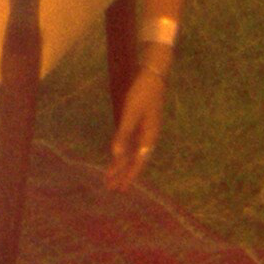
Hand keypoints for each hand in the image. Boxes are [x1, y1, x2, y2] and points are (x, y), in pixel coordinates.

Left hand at [102, 67, 166, 192]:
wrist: (153, 75)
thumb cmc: (143, 92)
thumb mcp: (131, 113)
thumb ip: (123, 134)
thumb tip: (116, 154)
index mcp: (149, 136)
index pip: (137, 161)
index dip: (128, 175)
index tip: (121, 188)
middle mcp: (147, 136)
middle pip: (133, 160)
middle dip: (123, 174)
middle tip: (112, 189)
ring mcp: (143, 130)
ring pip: (131, 152)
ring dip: (120, 164)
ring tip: (110, 177)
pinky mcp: (138, 122)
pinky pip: (129, 142)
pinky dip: (122, 151)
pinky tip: (116, 156)